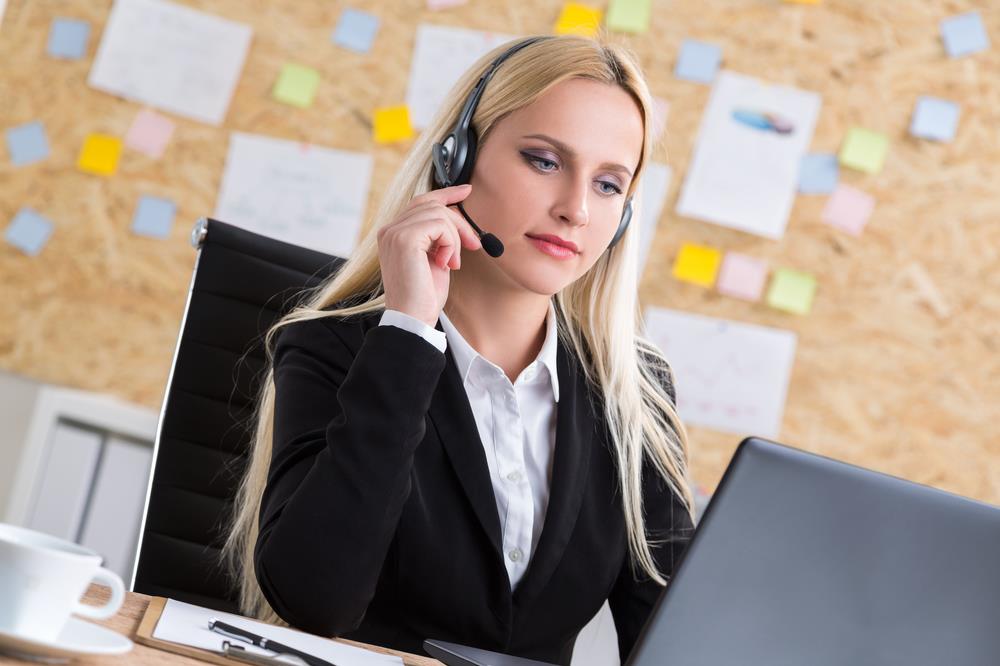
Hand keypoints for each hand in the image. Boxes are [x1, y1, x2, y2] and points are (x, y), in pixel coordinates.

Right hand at [377, 184, 482, 326]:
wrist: (413, 319)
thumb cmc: (423, 296)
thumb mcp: (434, 259)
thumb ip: (438, 238)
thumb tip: (456, 218)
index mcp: (393, 234)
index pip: (421, 202)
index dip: (446, 194)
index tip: (467, 190)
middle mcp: (389, 230)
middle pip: (432, 205)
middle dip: (459, 222)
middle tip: (474, 245)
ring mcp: (394, 232)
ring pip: (438, 213)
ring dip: (455, 237)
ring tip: (454, 262)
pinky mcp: (404, 239)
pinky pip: (439, 225)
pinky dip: (451, 243)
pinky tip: (447, 263)